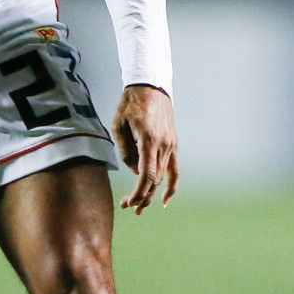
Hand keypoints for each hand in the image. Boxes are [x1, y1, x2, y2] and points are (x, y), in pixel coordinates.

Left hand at [114, 84, 178, 213]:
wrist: (151, 86)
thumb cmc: (131, 104)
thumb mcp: (119, 125)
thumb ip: (125, 151)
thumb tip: (133, 170)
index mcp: (149, 140)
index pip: (146, 175)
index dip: (139, 192)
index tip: (129, 203)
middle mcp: (163, 145)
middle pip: (154, 179)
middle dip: (141, 196)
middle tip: (127, 206)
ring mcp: (171, 145)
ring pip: (162, 176)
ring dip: (151, 192)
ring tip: (140, 207)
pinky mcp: (173, 143)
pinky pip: (175, 169)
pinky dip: (172, 185)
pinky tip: (165, 198)